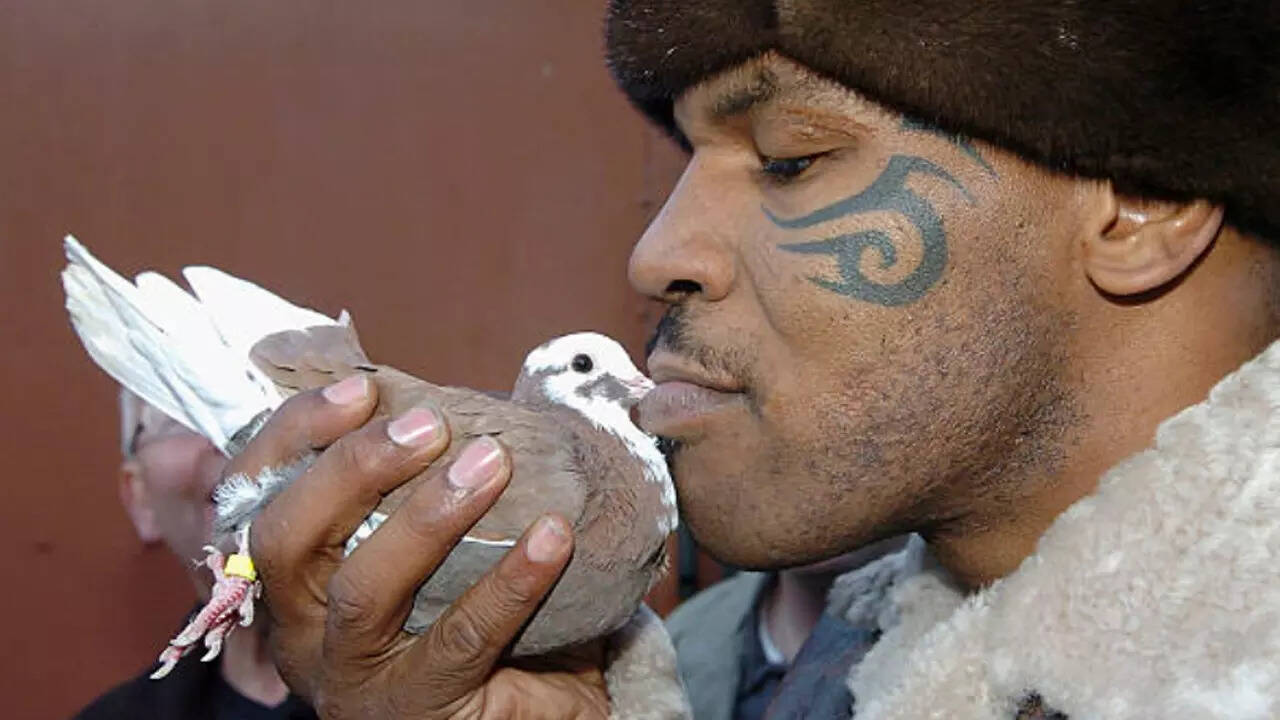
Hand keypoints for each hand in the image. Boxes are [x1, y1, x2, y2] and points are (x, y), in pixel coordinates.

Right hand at [236, 374, 610, 717]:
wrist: (526, 714)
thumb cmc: (469, 617)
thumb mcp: (425, 552)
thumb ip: (413, 488)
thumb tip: (445, 393)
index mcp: (291, 580)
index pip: (252, 499)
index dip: (293, 436)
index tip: (360, 388)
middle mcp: (302, 633)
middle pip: (287, 541)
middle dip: (351, 468)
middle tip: (428, 425)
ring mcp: (354, 679)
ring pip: (362, 592)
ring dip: (427, 517)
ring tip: (491, 463)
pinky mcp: (417, 710)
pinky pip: (461, 638)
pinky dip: (510, 579)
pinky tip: (554, 536)